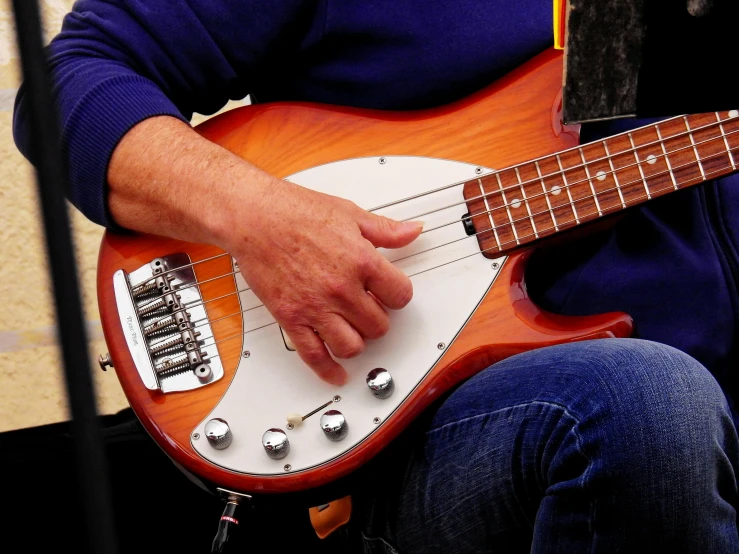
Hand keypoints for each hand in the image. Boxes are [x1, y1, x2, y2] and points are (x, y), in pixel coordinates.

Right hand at [221, 178, 422, 384]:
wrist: (254, 217)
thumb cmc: (295, 211)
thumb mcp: (350, 214)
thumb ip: (385, 230)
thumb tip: (412, 231)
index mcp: (362, 261)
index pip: (400, 295)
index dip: (398, 295)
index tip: (391, 294)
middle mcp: (342, 289)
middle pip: (379, 325)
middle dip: (377, 318)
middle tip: (370, 310)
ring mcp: (316, 307)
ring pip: (352, 346)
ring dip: (357, 341)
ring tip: (353, 330)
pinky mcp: (292, 319)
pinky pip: (314, 356)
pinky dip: (329, 371)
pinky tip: (337, 374)